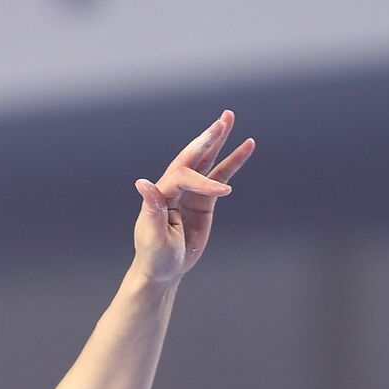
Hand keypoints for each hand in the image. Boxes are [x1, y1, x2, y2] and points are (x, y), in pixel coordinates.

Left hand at [131, 109, 255, 282]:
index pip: (183, 177)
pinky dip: (232, 163)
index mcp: (161, 194)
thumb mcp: (154, 237)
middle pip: (192, 156)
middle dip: (208, 138)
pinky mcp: (203, 200)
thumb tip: (142, 183)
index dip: (203, 181)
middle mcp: (174, 187)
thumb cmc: (155, 257)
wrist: (163, 270)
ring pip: (206, 161)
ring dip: (218, 140)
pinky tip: (245, 147)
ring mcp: (189, 192)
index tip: (224, 192)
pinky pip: (219, 177)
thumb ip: (152, 211)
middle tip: (224, 118)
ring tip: (229, 118)